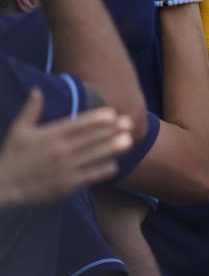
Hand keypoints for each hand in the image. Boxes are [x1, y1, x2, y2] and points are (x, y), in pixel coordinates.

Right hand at [0, 89, 133, 206]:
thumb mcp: (19, 130)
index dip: (96, 119)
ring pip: (95, 156)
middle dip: (112, 130)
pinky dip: (103, 169)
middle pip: (91, 138)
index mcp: (50, 136)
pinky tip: (114, 164)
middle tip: (129, 123)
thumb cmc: (13, 156)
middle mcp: (60, 150)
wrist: (3, 186)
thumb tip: (37, 90)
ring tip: (128, 141)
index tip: (112, 114)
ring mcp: (65, 168)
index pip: (77, 125)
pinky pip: (91, 175)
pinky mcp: (68, 184)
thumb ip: (31, 110)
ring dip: (113, 148)